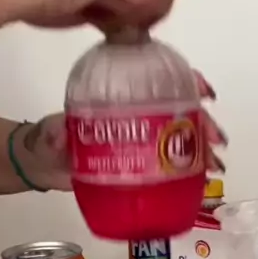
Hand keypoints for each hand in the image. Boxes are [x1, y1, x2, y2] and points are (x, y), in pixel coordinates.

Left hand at [19, 72, 225, 193]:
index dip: (186, 81)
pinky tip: (203, 182)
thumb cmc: (49, 139)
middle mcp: (137, 114)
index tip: (203, 93)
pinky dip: (191, 170)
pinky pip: (172, 163)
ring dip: (203, 148)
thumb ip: (55, 131)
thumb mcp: (51, 132)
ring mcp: (141, 139)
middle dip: (203, 122)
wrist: (43, 166)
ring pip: (182, 136)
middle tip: (214, 141)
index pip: (160, 77)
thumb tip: (60, 132)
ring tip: (214, 165)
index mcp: (120, 96)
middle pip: (180, 110)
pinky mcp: (141, 165)